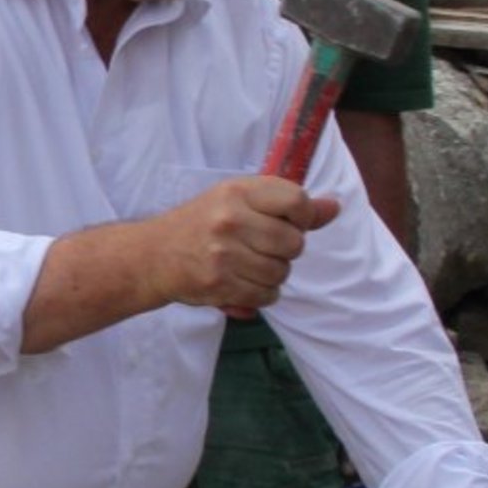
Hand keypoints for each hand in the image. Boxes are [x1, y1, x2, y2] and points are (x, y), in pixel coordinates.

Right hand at [146, 176, 338, 312]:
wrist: (153, 255)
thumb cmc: (203, 223)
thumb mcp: (240, 201)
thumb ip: (288, 204)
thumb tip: (335, 207)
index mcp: (238, 191)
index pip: (296, 201)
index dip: (304, 217)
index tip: (293, 222)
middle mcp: (231, 219)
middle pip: (294, 242)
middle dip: (287, 249)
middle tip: (265, 247)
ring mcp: (224, 253)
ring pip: (282, 272)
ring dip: (274, 274)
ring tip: (250, 265)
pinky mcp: (219, 284)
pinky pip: (267, 295)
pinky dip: (263, 294)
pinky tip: (244, 283)